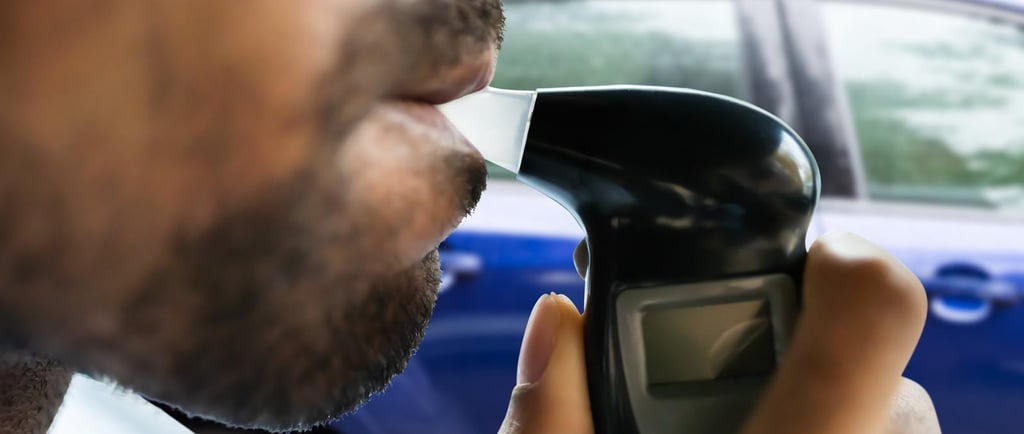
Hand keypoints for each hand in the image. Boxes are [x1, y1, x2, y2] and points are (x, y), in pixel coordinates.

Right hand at [498, 231, 940, 433]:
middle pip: (856, 336)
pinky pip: (872, 422)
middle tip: (702, 383)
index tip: (761, 267)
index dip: (825, 255)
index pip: (870, 296)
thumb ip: (551, 412)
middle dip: (772, 335)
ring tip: (730, 426)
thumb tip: (552, 319)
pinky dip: (823, 419)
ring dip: (797, 387)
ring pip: (867, 388)